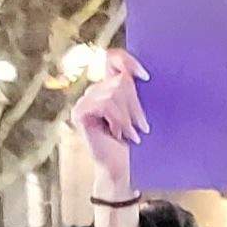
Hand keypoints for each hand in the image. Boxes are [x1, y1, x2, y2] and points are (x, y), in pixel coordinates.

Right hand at [71, 49, 148, 187]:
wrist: (123, 168)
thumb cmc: (136, 142)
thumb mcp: (140, 111)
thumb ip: (138, 91)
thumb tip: (145, 74)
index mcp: (108, 87)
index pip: (112, 58)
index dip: (128, 61)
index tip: (146, 77)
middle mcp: (93, 91)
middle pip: (120, 79)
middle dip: (135, 103)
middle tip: (143, 125)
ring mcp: (84, 101)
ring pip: (114, 91)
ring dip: (128, 115)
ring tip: (131, 133)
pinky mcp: (79, 113)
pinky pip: (105, 104)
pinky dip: (119, 119)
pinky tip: (120, 134)